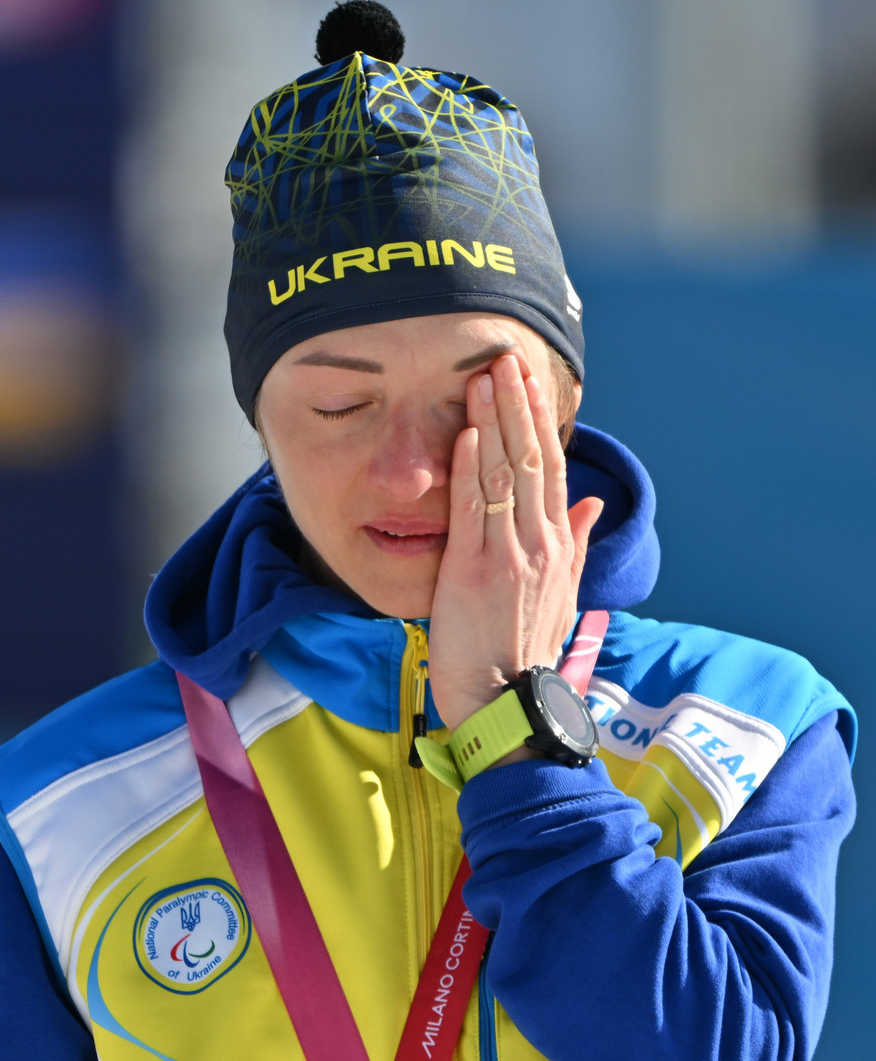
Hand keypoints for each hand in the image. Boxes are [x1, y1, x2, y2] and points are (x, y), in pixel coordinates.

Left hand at [428, 353, 602, 730]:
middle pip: (532, 460)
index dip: (540, 421)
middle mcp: (540, 544)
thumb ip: (574, 543)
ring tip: (484, 377)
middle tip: (505, 357)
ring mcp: (510, 556)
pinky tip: (469, 431)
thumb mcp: (559, 595)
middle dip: (518, 405)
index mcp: (557, 546)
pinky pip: (476, 510)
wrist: (507, 703)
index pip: (552, 469)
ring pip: (505, 475)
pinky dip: (473, 468)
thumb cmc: (523, 653)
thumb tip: (591, 503)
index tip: (528, 381)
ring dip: (495, 422)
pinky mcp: (477, 572)